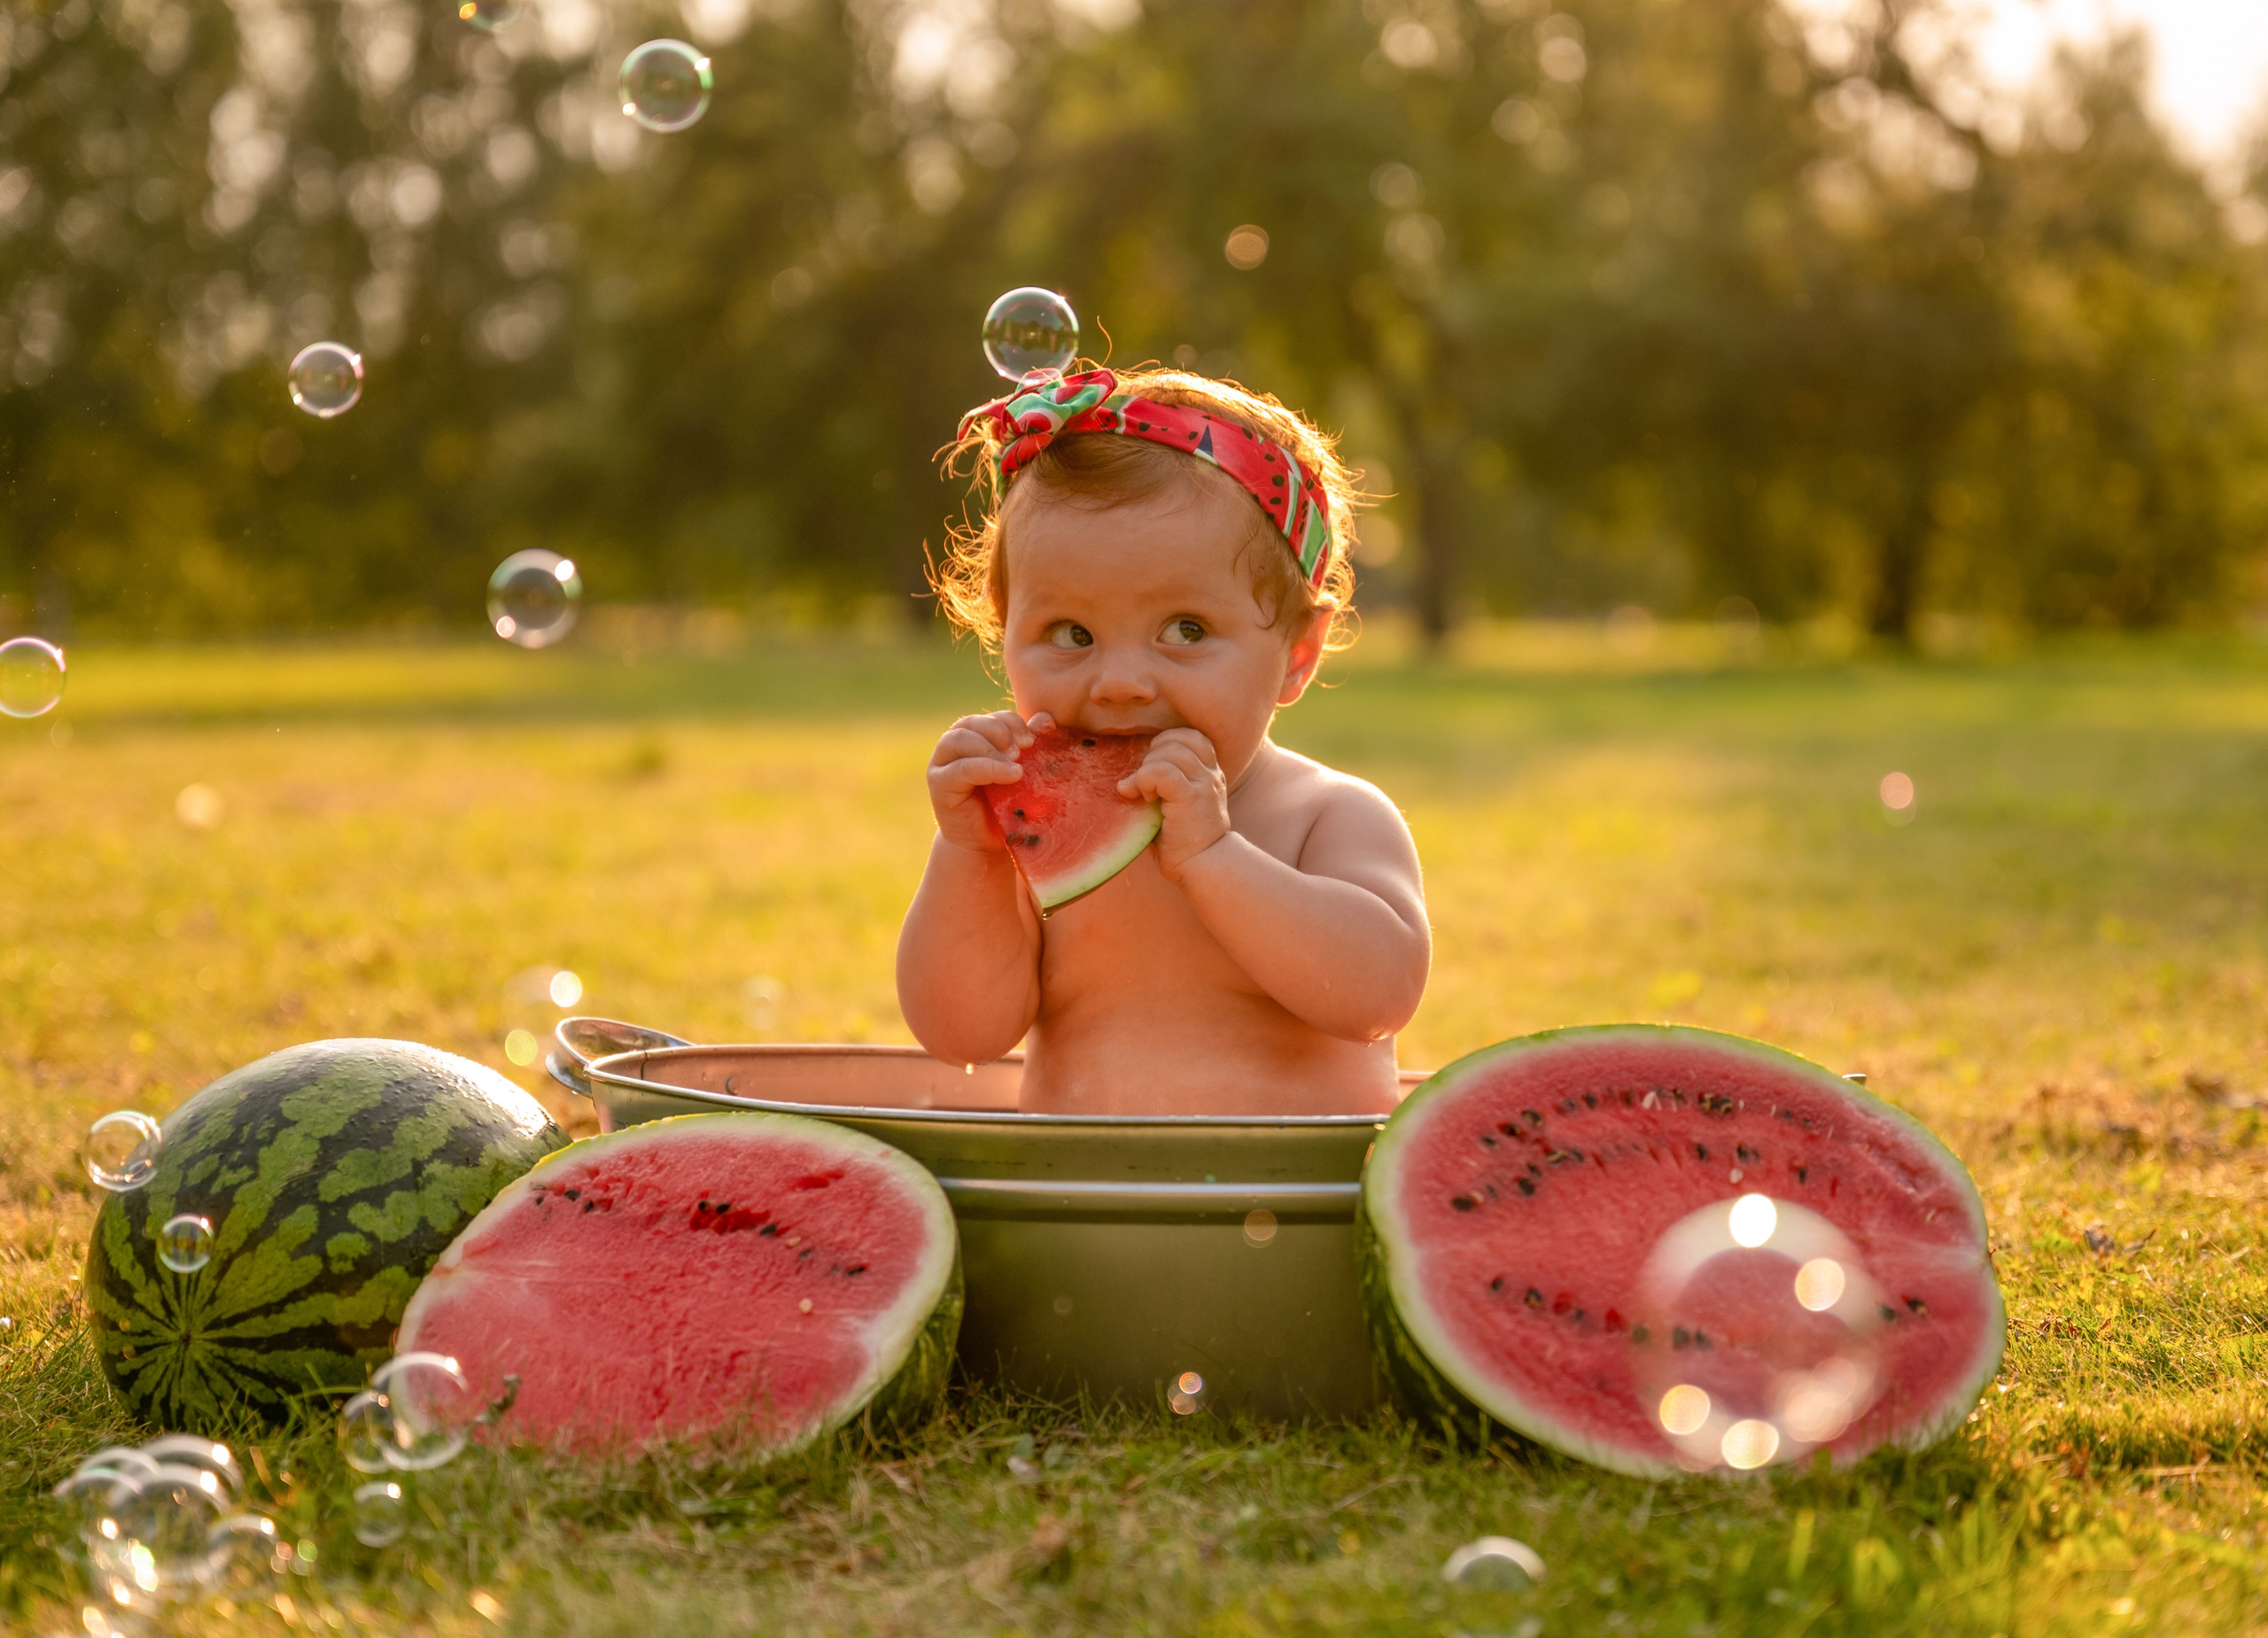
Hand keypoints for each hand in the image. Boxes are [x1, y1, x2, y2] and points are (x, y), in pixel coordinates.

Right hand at [928, 709, 1052, 853]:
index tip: (1032, 740)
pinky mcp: (939, 783)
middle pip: (972, 723)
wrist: (985, 843)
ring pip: (960, 738)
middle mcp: (953, 746)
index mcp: (974, 738)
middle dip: (1000, 731)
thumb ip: (1029, 745)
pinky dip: (987, 768)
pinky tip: (1010, 776)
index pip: (990, 717)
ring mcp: (942, 763)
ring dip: (991, 748)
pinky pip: (959, 768)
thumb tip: (1045, 719)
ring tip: (1016, 768)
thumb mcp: (1021, 772)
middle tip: (1022, 751)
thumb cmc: (1006, 806)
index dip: (1011, 722)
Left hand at [1120, 727, 1230, 879]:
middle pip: (1177, 739)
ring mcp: (1203, 784)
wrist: (1204, 867)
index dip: (1166, 743)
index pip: (1191, 736)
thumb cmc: (1184, 841)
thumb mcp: (1176, 805)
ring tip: (1144, 794)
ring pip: (1169, 751)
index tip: (1152, 768)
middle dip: (1152, 755)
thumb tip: (1124, 779)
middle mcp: (1210, 774)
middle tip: (1145, 784)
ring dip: (1147, 769)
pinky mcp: (1191, 798)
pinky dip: (1145, 780)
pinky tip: (1144, 799)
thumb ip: (1161, 784)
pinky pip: (1162, 771)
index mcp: (1210, 772)